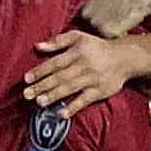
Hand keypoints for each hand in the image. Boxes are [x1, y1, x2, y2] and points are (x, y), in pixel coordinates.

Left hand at [25, 28, 150, 116]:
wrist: (124, 57)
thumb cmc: (97, 47)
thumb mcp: (78, 37)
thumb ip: (57, 41)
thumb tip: (37, 46)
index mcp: (77, 52)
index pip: (55, 63)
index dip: (40, 71)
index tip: (26, 79)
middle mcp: (83, 65)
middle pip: (60, 77)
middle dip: (42, 86)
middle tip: (27, 94)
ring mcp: (92, 79)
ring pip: (70, 88)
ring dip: (54, 96)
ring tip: (40, 102)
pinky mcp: (99, 91)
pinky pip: (84, 100)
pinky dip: (73, 107)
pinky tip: (62, 114)